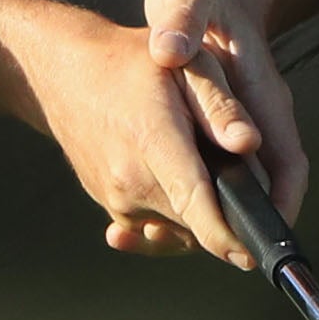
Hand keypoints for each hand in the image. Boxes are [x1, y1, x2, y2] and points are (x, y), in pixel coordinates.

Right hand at [14, 0, 282, 266]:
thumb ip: (221, 105)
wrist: (66, 76)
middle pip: (196, 224)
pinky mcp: (112, 209)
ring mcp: (118, 200)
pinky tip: (180, 181)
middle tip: (246, 186)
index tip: (252, 255)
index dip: (226, 235)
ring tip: (208, 171)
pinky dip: (178, 212)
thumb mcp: (188, 65)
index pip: (195, 201)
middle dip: (228, 217)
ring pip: (180, 229)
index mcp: (153, 140)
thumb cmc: (134, 64)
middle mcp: (131, 180)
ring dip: (203, 215)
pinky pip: (159, 226)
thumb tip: (250, 143)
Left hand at [139, 0, 307, 234]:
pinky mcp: (212, 138)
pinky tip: (137, 216)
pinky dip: (181, 202)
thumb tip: (169, 51)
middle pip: (264, 190)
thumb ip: (182, 20)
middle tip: (204, 253)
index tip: (262, 236)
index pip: (288, 162)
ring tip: (155, 238)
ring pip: (237, 190)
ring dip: (207, 222)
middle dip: (241, 227)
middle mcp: (257, 120)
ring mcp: (237, 131)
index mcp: (262, 93)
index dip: (280, 204)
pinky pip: (210, 179)